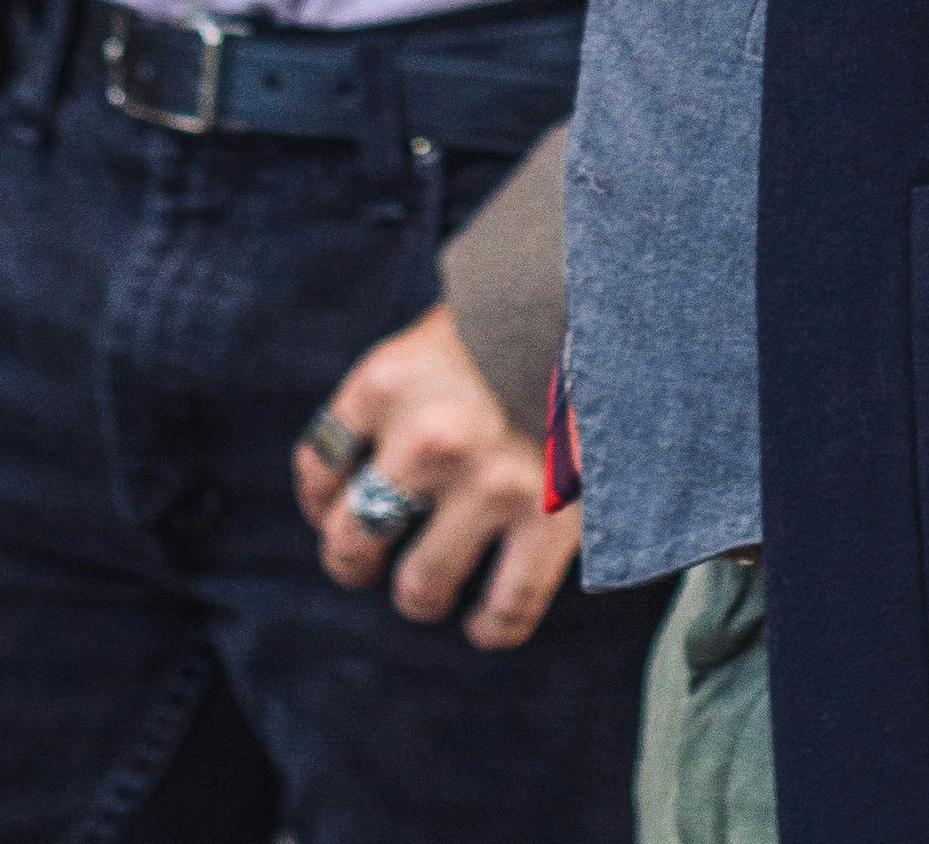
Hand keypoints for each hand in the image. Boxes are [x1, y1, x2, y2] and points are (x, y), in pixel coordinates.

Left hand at [294, 301, 581, 650]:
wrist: (609, 302)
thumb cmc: (512, 322)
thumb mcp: (432, 338)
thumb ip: (393, 400)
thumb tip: (349, 484)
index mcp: (386, 382)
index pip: (320, 466)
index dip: (324, 501)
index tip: (339, 509)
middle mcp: (426, 438)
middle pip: (351, 540)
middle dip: (355, 561)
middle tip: (371, 562)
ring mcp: (488, 483)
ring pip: (420, 588)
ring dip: (421, 595)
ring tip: (430, 588)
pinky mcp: (548, 518)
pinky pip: (505, 609)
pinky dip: (492, 627)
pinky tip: (485, 622)